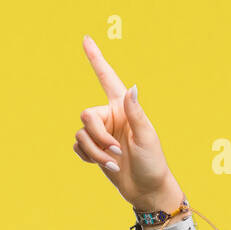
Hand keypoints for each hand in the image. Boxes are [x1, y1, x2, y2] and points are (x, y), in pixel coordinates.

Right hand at [74, 35, 182, 209]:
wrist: (147, 190)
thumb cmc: (152, 162)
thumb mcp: (146, 137)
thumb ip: (135, 113)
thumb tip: (132, 88)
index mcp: (123, 108)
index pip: (107, 78)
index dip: (96, 59)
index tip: (86, 39)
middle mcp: (110, 116)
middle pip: (86, 115)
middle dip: (97, 136)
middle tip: (115, 151)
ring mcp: (101, 133)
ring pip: (81, 134)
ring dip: (95, 151)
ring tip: (113, 162)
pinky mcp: (93, 149)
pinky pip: (78, 147)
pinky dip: (88, 157)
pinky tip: (103, 164)